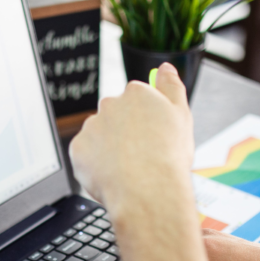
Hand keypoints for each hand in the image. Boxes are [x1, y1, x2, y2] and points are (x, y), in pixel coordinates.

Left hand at [69, 63, 193, 209]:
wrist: (147, 192)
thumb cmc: (168, 158)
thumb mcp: (181, 116)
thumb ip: (172, 87)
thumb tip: (166, 68)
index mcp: (136, 93)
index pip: (137, 100)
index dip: (146, 121)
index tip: (151, 136)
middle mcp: (110, 104)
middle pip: (116, 116)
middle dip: (125, 132)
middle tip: (141, 155)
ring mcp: (92, 126)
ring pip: (100, 135)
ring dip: (109, 147)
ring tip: (128, 168)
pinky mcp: (78, 148)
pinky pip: (86, 154)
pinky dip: (96, 164)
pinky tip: (113, 174)